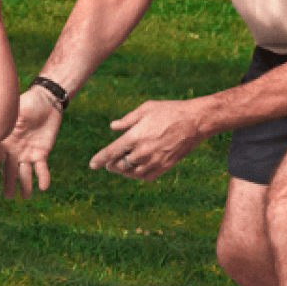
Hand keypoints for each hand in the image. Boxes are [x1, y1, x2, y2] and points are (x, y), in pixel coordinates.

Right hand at [0, 87, 62, 198]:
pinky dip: (43, 178)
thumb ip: (3, 118)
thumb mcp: (13, 110)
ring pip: (24, 173)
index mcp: (4, 140)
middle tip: (8, 196)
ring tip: (26, 196)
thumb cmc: (27, 103)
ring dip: (25, 185)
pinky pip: (41, 169)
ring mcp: (27, 153)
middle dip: (9, 182)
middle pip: (9, 169)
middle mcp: (14, 150)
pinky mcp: (41, 154)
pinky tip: (44, 187)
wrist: (46, 102)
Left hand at [89, 99, 207, 180]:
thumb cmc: (169, 111)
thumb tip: (113, 127)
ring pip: (132, 173)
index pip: (111, 152)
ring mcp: (154, 161)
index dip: (99, 160)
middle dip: (111, 165)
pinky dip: (138, 175)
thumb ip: (127, 120)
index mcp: (135, 136)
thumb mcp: (145, 109)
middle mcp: (143, 151)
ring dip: (123, 171)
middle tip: (108, 164)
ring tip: (120, 168)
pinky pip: (146, 176)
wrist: (194, 122)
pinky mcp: (165, 166)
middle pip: (120, 165)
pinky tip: (136, 170)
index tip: (92, 165)